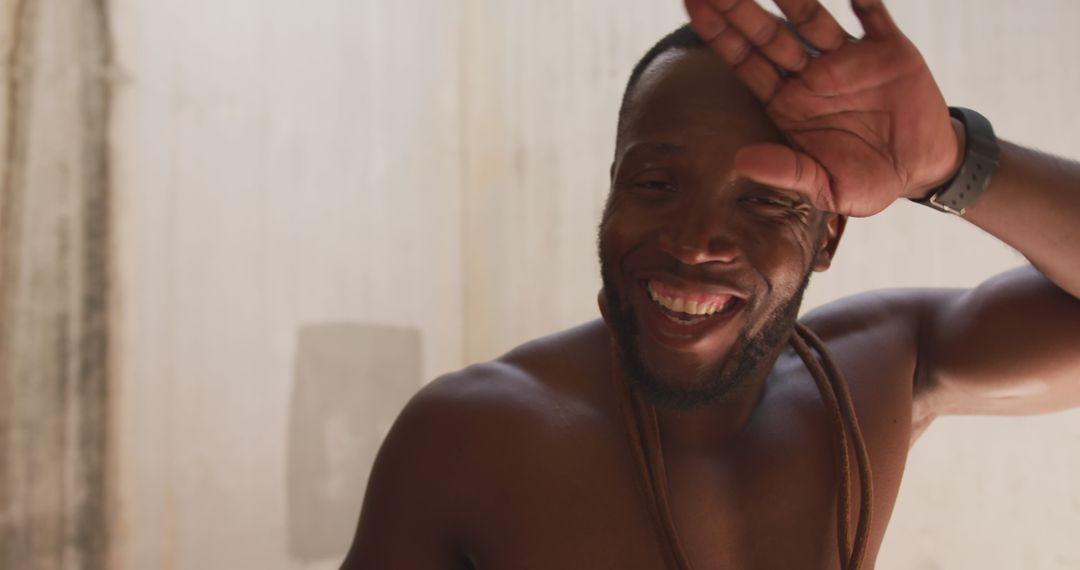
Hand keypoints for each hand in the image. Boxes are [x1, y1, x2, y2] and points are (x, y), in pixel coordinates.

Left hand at [684, 0, 961, 216]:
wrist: (920, 171)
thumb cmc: (864, 181)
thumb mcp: (826, 187)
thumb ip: (786, 171)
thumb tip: (741, 161)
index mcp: (787, 104)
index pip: (746, 64)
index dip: (720, 36)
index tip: (694, 6)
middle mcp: (810, 76)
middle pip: (768, 35)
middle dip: (740, 8)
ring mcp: (847, 60)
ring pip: (812, 19)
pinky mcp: (888, 51)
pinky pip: (873, 15)